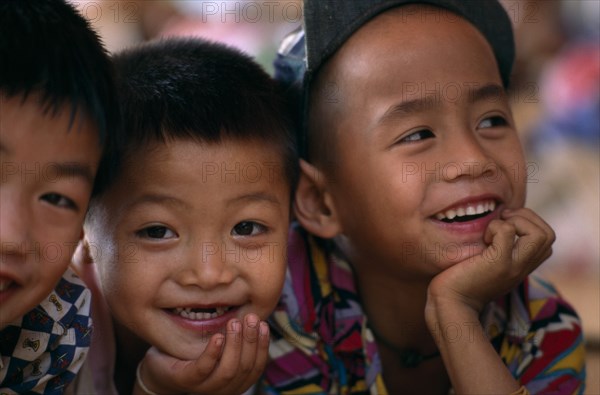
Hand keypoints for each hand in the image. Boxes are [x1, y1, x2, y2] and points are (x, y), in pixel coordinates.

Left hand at [135, 314, 269, 394]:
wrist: (160, 369)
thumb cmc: (193, 355)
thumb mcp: (219, 347)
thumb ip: (235, 340)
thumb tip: (256, 316)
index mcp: (235, 381)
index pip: (256, 367)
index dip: (262, 346)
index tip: (263, 324)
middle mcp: (223, 388)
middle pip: (244, 368)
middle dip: (250, 341)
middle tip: (251, 318)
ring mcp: (204, 386)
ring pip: (228, 371)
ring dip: (235, 345)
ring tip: (234, 323)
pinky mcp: (186, 379)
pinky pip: (203, 369)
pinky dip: (213, 353)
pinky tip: (218, 337)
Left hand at [427, 208, 554, 315]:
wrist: (450, 303)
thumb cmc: (460, 281)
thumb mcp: (486, 264)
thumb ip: (497, 249)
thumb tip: (497, 221)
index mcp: (521, 266)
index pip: (547, 240)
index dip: (530, 223)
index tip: (506, 222)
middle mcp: (522, 267)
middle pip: (548, 235)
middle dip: (527, 217)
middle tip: (503, 220)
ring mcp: (513, 266)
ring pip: (540, 234)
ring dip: (517, 221)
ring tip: (494, 229)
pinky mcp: (498, 263)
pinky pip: (507, 231)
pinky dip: (495, 226)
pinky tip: (482, 239)